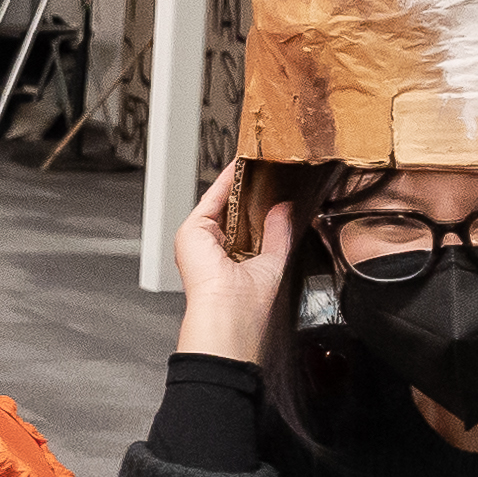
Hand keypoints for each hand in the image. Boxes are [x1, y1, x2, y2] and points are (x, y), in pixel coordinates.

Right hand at [172, 159, 294, 361]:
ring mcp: (200, 240)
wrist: (230, 314)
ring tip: (258, 162)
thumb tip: (285, 208)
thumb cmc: (247, 305)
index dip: (257, 206)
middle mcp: (212, 251)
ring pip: (221, 203)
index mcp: (230, 262)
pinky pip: (212, 198)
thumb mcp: (273, 261)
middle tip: (269, 171)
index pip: (244, 227)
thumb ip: (279, 233)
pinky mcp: (192, 230)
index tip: (272, 188)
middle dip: (250, 193)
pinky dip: (226, 181)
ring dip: (239, 183)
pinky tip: (240, 167)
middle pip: (232, 212)